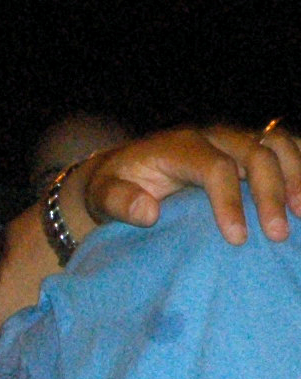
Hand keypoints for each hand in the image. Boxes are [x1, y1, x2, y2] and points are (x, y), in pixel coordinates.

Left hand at [75, 124, 300, 244]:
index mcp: (180, 146)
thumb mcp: (101, 195)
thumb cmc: (113, 186)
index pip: (214, 167)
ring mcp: (233, 139)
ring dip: (296, 175)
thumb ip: (118, 202)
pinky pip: (282, 147)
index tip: (237, 238)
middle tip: (277, 234)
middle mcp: (213, 136)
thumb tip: (149, 212)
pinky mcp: (245, 148)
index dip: (229, 202)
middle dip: (271, 193)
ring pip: (277, 144)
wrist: (120, 170)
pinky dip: (299, 165)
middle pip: (255, 153)